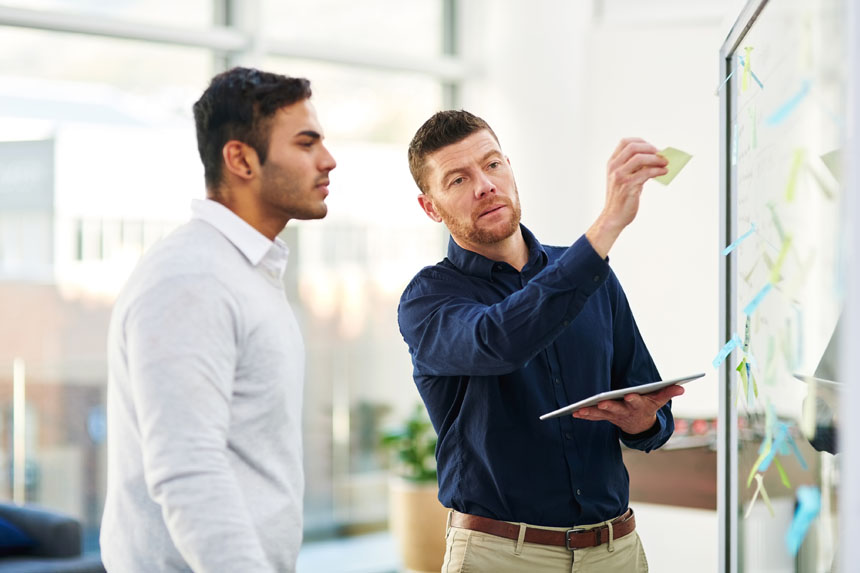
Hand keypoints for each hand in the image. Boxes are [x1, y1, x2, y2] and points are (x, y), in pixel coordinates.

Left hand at [571, 384, 684, 434]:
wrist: (639, 424)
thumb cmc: (648, 405)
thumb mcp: (659, 399)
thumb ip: (668, 391)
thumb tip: (682, 387)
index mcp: (638, 405)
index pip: (636, 401)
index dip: (633, 398)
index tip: (629, 395)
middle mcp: (625, 411)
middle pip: (616, 408)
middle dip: (609, 406)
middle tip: (602, 404)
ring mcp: (614, 415)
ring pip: (601, 414)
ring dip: (591, 412)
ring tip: (579, 410)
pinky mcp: (605, 417)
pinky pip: (593, 416)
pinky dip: (585, 415)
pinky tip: (574, 412)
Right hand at [585, 138, 667, 257]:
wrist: (613, 217)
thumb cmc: (621, 198)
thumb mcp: (624, 178)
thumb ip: (635, 167)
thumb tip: (655, 157)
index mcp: (611, 163)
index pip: (625, 142)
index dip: (641, 142)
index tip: (652, 148)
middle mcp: (614, 168)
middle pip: (633, 147)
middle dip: (650, 148)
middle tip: (661, 154)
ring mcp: (620, 176)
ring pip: (640, 158)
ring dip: (656, 159)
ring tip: (665, 163)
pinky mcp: (628, 186)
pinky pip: (646, 173)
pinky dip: (658, 170)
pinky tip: (664, 172)